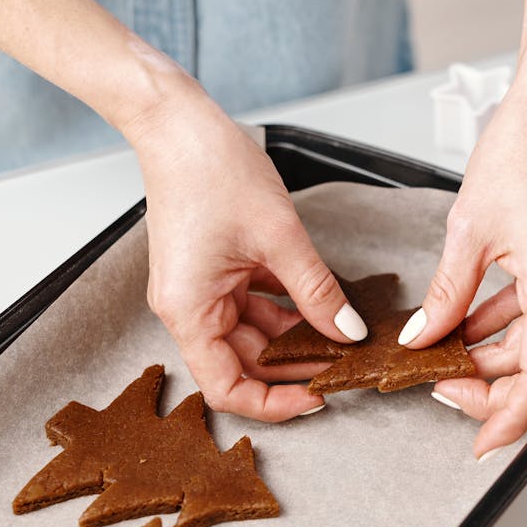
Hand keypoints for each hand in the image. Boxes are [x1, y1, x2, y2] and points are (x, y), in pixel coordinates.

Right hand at [125, 84, 368, 420]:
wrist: (178, 123)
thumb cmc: (209, 170)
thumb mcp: (279, 238)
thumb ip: (316, 292)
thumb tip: (347, 332)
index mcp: (190, 311)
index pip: (227, 388)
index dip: (274, 403)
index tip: (318, 398)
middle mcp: (190, 308)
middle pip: (243, 364)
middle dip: (293, 369)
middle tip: (345, 366)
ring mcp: (202, 289)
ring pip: (254, 334)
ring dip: (294, 339)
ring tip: (342, 338)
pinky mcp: (216, 270)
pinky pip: (254, 305)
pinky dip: (287, 310)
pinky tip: (323, 308)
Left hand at [400, 65, 526, 457]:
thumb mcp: (469, 229)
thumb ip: (447, 294)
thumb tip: (425, 337)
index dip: (509, 420)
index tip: (480, 444)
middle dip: (490, 387)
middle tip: (439, 385)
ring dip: (496, 355)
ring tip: (445, 352)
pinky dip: (506, 325)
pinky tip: (468, 321)